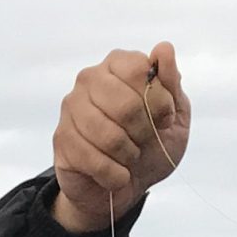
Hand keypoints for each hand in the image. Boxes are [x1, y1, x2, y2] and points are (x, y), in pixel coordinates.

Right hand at [50, 43, 190, 233]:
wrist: (125, 187)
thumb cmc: (149, 147)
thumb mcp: (174, 116)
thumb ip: (171, 83)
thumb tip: (164, 48)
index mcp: (117, 65)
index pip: (139, 70)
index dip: (160, 102)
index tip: (164, 119)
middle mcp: (89, 79)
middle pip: (126, 105)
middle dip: (144, 133)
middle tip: (144, 142)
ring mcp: (72, 108)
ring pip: (109, 136)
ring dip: (129, 156)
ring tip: (129, 158)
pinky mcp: (62, 139)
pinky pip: (94, 160)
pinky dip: (115, 175)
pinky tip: (117, 175)